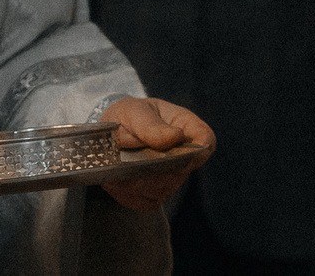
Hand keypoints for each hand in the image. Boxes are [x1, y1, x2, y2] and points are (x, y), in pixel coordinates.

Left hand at [98, 96, 212, 209]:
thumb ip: (152, 126)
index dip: (198, 152)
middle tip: (128, 163)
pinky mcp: (153, 194)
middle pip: (182, 172)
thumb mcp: (135, 112)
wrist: (108, 132)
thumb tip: (176, 137)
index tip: (180, 156)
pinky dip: (129, 195)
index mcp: (186, 127)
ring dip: (138, 183)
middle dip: (155, 170)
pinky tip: (116, 181)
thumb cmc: (128, 116)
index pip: (206, 141)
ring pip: (163, 190)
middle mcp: (183, 155)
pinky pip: (147, 202)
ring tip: (117, 171)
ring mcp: (170, 177)